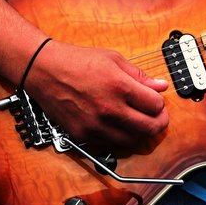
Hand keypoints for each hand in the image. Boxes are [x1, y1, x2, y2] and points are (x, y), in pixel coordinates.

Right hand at [23, 40, 168, 148]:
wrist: (44, 70)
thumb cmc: (77, 61)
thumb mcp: (114, 60)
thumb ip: (140, 76)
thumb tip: (161, 87)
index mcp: (119, 86)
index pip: (156, 106)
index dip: (160, 103)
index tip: (157, 100)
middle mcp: (109, 109)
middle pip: (150, 128)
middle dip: (159, 122)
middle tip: (158, 116)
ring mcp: (96, 125)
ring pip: (133, 141)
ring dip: (142, 132)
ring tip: (140, 120)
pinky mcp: (84, 135)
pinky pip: (113, 144)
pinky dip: (122, 137)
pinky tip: (121, 125)